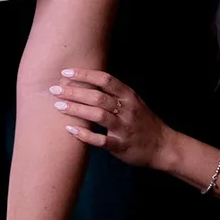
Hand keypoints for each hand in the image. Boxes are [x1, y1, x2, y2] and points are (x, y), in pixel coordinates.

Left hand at [48, 66, 169, 166]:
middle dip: (75, 91)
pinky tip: (70, 130)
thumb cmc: (144, 122)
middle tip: (55, 89)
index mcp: (129, 96)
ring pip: (98, 115)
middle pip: (98, 96)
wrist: (163, 146)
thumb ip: (114, 93)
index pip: (105, 79)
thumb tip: (87, 80)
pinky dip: (85, 135)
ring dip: (77, 109)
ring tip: (59, 106)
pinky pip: (101, 140)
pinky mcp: (122, 146)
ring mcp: (125, 128)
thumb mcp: (134, 102)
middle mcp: (127, 109)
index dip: (85, 74)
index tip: (66, 72)